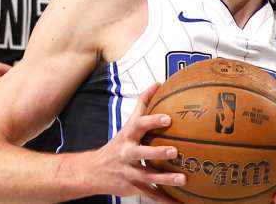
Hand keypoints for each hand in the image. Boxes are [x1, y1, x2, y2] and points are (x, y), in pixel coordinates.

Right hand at [89, 83, 183, 202]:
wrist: (93, 172)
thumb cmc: (116, 146)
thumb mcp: (128, 125)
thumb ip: (143, 104)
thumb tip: (158, 84)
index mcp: (128, 137)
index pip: (139, 126)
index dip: (152, 121)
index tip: (168, 118)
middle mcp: (127, 155)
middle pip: (141, 153)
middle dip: (158, 152)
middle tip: (175, 151)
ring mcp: (130, 173)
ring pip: (148, 176)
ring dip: (166, 179)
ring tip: (183, 179)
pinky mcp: (134, 188)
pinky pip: (152, 195)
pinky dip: (166, 200)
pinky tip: (180, 202)